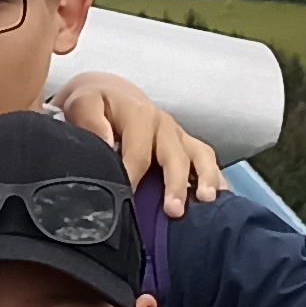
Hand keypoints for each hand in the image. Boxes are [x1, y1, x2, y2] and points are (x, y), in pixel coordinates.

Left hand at [57, 71, 226, 213]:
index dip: (132, 176)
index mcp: (139, 115)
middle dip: (176, 184)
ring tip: (208, 201)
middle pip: (175, 155)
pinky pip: (207, 161)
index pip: (139, 152)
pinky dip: (217, 179)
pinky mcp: (188, 145)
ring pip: (200, 156)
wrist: (108, 95)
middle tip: (174, 211)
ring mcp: (179, 135)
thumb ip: (90, 120)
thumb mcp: (83, 104)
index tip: (125, 199)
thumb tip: (106, 141)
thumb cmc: (93, 106)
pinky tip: (223, 200)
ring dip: (206, 179)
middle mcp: (164, 124)